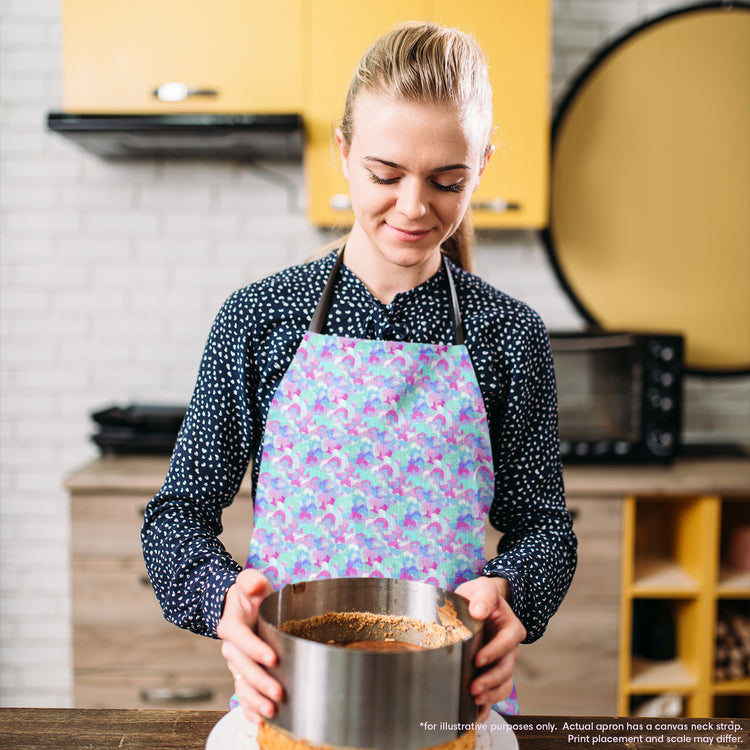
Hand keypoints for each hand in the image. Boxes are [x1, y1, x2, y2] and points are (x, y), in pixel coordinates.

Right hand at [216, 569, 281, 722]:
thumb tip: (254, 586)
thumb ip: (250, 581)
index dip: (255, 649)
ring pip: (241, 685)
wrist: (238, 607)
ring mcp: (236, 664)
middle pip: (242, 668)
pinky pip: (242, 695)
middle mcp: (231, 648)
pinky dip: (249, 708)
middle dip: (260, 682)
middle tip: (279, 693)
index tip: (273, 658)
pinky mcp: (242, 674)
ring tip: (272, 712)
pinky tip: (260, 720)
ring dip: (255, 701)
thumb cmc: (249, 595)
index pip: (240, 638)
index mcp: (231, 625)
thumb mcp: (249, 582)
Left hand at [455, 576, 525, 720]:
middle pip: (506, 667)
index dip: (494, 651)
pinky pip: (496, 691)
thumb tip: (479, 611)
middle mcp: (510, 648)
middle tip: (473, 688)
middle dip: (491, 680)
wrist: (478, 605)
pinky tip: (476, 713)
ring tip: (474, 700)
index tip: (477, 659)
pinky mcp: (492, 671)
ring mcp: (502, 661)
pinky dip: (488, 704)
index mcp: (511, 627)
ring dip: (491, 694)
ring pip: (504, 683)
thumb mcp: (483, 588)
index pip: (507, 641)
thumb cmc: (480, 596)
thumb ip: (483, 596)